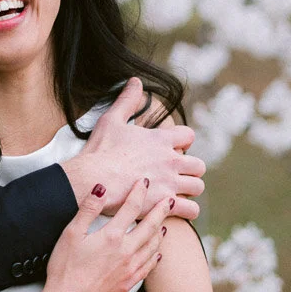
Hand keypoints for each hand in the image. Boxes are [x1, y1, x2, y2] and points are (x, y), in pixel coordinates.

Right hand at [0, 176, 167, 291]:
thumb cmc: (64, 268)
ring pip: (153, 246)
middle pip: (150, 226)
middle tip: (169, 200)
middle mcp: (126, 251)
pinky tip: (158, 252)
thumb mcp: (71, 234)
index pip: (130, 208)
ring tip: (165, 222)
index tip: (144, 182)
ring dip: (161, 231)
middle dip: (160, 210)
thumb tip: (101, 188)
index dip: (139, 193)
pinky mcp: (128, 283)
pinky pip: (149, 266)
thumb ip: (88, 209)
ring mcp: (130, 269)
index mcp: (112, 236)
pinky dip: (156, 255)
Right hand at [62, 77, 204, 217]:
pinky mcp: (166, 203)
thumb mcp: (111, 119)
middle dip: (189, 170)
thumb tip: (135, 81)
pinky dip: (186, 211)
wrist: (92, 179)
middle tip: (174, 175)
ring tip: (176, 193)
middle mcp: (171, 160)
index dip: (182, 143)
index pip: (188, 136)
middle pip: (198, 165)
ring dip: (189, 190)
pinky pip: (191, 210)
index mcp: (161, 139)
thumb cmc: (100, 150)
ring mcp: (170, 183)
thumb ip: (127, 100)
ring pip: (198, 187)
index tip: (172, 149)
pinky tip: (174, 210)